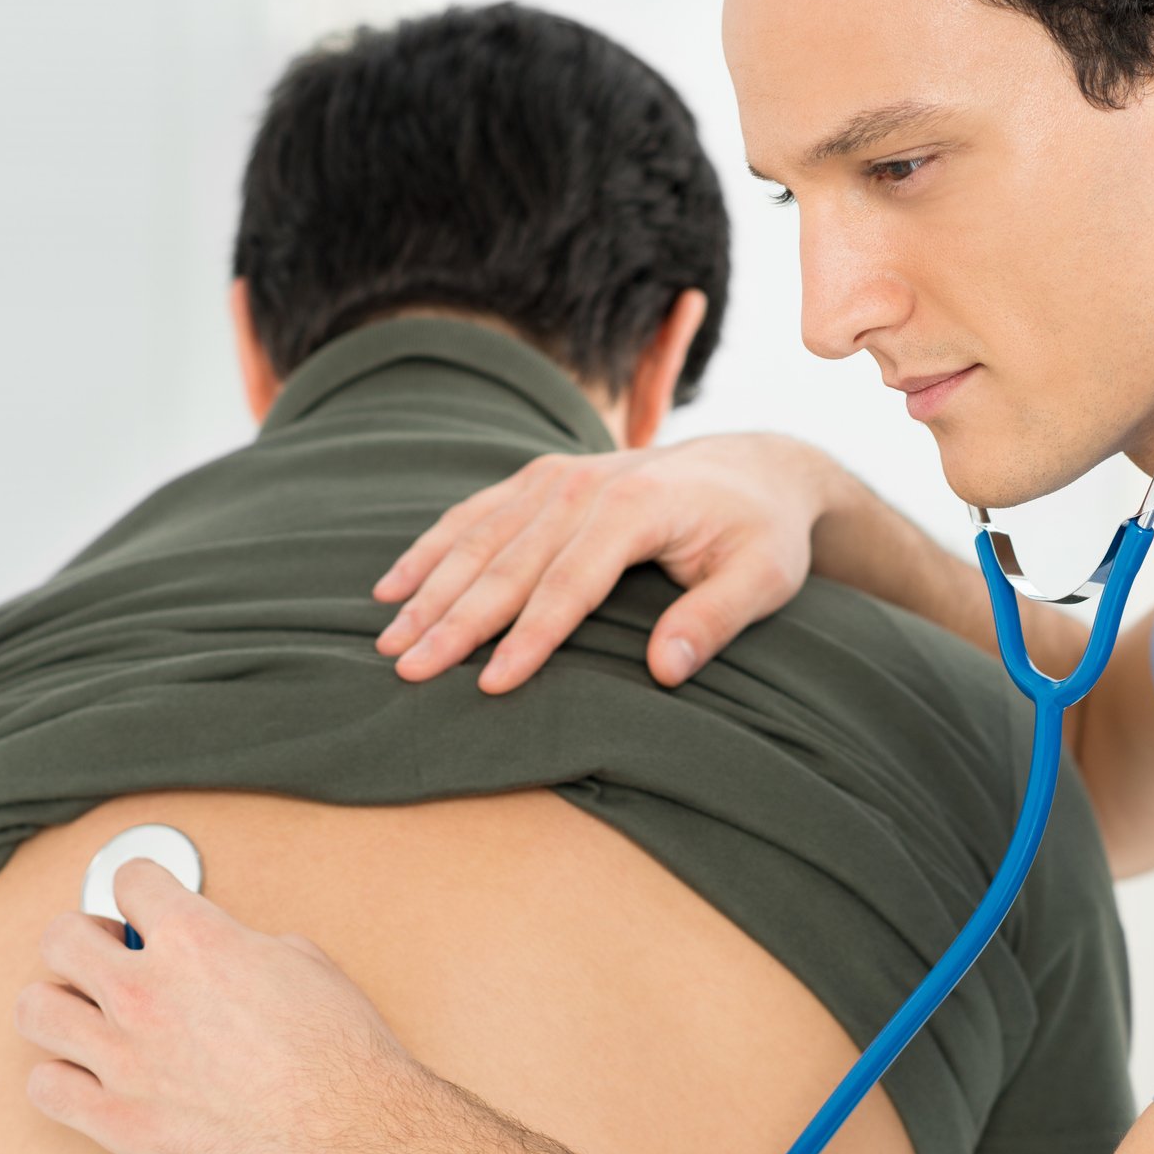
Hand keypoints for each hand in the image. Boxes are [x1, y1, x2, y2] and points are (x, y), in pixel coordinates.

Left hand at [16, 859, 421, 1153]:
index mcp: (197, 940)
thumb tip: (225, 954)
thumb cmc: (339, 1056)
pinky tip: (92, 1076)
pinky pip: (44, 1087)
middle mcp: (148, 991)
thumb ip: (242, 948)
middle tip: (106, 954)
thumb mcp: (304, 964)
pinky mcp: (116, 1120)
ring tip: (88, 1015)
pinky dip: (61, 1079)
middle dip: (84, 938)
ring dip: (61, 1005)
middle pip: (62, 938)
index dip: (141, 888)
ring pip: (36, 1009)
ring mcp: (124, 1057)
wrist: (349, 1134)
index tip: (142, 902)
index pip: (131, 881)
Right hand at [373, 433, 844, 692]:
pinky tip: (392, 585)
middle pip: (508, 564)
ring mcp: (556, 476)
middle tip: (408, 672)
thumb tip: (667, 671)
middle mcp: (583, 484)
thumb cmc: (761, 531)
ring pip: (478, 539)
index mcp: (634, 507)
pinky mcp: (541, 478)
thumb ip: (717, 618)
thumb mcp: (765, 576)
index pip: (569, 585)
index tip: (489, 686)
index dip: (528, 638)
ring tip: (388, 640)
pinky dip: (431, 549)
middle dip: (455, 621)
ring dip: (429, 590)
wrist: (753, 467)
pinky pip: (474, 515)